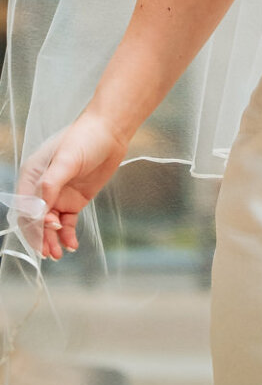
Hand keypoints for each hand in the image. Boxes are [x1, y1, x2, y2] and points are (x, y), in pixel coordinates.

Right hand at [17, 109, 131, 260]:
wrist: (111, 131)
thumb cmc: (85, 137)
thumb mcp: (66, 158)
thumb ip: (51, 183)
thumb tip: (40, 208)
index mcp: (32, 175)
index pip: (26, 206)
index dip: (33, 221)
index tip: (48, 228)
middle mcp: (42, 188)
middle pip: (36, 220)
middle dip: (41, 237)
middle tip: (51, 252)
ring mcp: (59, 196)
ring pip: (50, 225)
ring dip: (52, 240)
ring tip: (59, 253)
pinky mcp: (74, 201)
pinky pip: (67, 224)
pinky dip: (67, 236)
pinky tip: (72, 245)